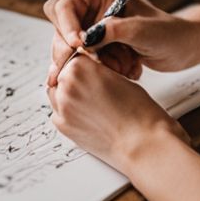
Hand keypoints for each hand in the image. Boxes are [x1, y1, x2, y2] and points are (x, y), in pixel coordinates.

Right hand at [44, 0, 199, 87]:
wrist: (183, 50)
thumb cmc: (170, 33)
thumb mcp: (146, 30)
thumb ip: (117, 30)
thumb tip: (89, 38)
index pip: (67, 4)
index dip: (66, 24)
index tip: (79, 44)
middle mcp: (93, 11)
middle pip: (61, 28)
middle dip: (71, 49)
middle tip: (86, 64)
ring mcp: (94, 31)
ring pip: (70, 50)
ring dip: (92, 63)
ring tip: (123, 67)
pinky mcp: (98, 50)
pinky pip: (84, 63)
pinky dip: (100, 72)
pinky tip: (127, 71)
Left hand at [46, 53, 190, 173]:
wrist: (143, 143)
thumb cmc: (140, 111)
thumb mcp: (119, 78)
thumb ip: (97, 72)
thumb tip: (87, 74)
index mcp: (80, 66)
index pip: (73, 57)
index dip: (84, 65)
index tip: (91, 72)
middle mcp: (66, 85)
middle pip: (62, 75)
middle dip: (75, 80)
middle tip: (93, 90)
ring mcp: (62, 107)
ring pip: (57, 94)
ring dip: (68, 95)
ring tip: (92, 104)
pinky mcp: (63, 126)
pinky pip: (58, 113)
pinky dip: (69, 113)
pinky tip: (88, 116)